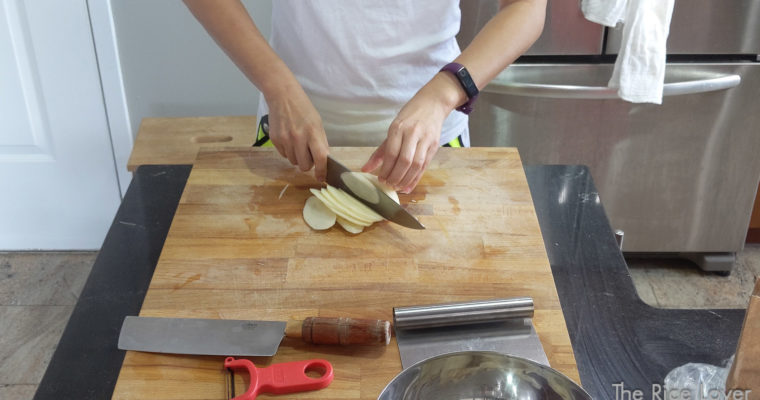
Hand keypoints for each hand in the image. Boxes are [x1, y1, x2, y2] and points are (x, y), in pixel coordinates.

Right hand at [266, 84, 328, 181]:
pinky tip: (289, 138)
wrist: (282, 96)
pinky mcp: (275, 139)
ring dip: (297, 157)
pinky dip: (288, 151)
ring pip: (293, 162)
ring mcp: (285, 139)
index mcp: (313, 132)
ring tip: (298, 143)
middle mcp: (298, 137)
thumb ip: (321, 142)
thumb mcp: (317, 123)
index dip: (322, 171)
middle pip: (304, 166)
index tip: (322, 177)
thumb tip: (323, 160)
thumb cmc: (303, 109)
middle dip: (308, 164)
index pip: (320, 157)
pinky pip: (284, 155)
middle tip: (308, 154)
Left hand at [362, 73, 462, 192]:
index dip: (386, 169)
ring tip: (397, 187)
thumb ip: (380, 151)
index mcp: (398, 128)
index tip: (380, 179)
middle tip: (389, 184)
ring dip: (406, 179)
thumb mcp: (393, 128)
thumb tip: (365, 169)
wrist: (433, 103)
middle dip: (395, 176)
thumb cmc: (410, 116)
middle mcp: (412, 133)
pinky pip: (424, 165)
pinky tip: (408, 186)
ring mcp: (425, 139)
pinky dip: (416, 178)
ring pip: (416, 165)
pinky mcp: (434, 146)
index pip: (391, 153)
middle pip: (404, 161)